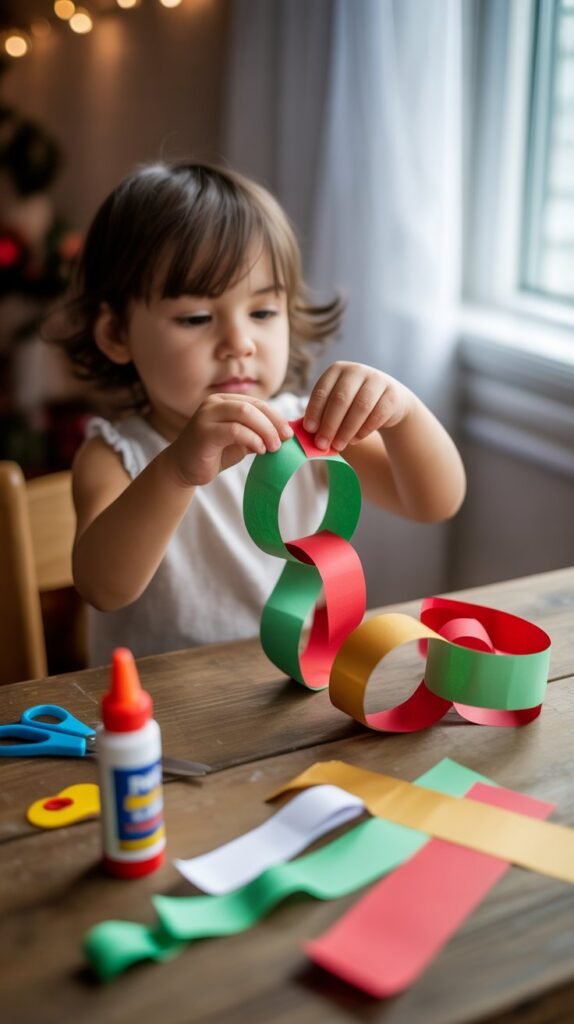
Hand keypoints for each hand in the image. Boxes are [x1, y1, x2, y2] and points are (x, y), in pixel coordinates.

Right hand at [169, 394, 292, 485]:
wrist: (183, 468)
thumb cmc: (214, 454)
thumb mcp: (240, 441)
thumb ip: (257, 433)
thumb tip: (284, 433)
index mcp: (224, 401)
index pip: (256, 403)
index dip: (275, 417)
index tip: (289, 433)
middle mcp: (213, 403)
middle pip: (252, 406)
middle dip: (273, 423)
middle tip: (284, 441)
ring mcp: (206, 416)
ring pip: (244, 413)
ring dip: (264, 430)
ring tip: (273, 447)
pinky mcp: (203, 432)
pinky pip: (234, 430)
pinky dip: (252, 439)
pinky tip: (259, 450)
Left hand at [303, 361, 412, 450]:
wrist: (388, 401)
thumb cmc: (352, 404)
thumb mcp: (335, 404)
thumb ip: (321, 414)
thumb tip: (304, 434)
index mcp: (337, 370)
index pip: (322, 390)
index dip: (314, 410)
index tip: (309, 430)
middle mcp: (356, 371)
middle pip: (340, 399)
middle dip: (329, 424)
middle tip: (321, 444)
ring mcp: (377, 380)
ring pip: (360, 408)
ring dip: (346, 430)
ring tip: (338, 446)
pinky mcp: (392, 395)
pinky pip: (376, 415)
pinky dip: (363, 431)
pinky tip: (354, 441)